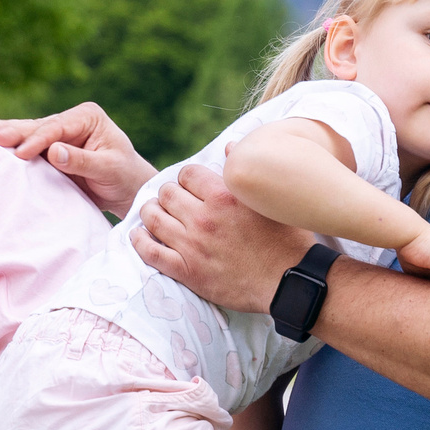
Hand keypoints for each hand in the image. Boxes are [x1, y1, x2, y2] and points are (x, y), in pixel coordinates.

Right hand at [0, 101, 157, 215]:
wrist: (128, 189)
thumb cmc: (124, 176)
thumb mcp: (107, 169)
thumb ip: (82, 161)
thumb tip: (54, 151)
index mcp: (87, 117)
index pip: (56, 128)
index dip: (37, 141)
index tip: (20, 154)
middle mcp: (71, 120)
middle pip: (37, 126)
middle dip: (12, 131)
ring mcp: (59, 133)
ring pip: (29, 133)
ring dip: (5, 134)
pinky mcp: (51, 148)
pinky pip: (29, 145)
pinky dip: (12, 144)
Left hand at [129, 164, 313, 314]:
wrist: (290, 281)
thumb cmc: (286, 239)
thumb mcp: (270, 199)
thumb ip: (245, 171)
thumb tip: (231, 148)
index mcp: (224, 196)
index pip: (186, 174)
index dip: (186, 178)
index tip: (189, 186)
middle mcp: (204, 218)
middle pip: (166, 193)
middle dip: (168, 194)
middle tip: (173, 202)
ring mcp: (193, 246)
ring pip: (153, 218)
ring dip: (150, 213)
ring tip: (154, 214)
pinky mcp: (187, 271)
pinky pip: (150, 252)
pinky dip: (139, 241)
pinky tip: (139, 236)